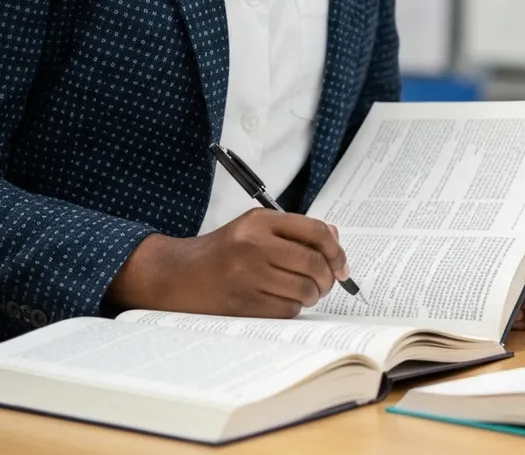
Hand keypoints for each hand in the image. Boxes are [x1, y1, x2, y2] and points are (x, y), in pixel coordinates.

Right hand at [106, 208, 349, 317]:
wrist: (176, 274)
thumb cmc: (223, 251)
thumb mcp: (254, 228)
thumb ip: (295, 231)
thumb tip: (335, 238)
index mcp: (259, 221)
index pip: (315, 231)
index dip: (337, 250)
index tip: (342, 265)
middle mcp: (253, 245)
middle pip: (314, 263)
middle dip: (329, 278)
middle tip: (327, 283)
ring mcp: (246, 275)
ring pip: (304, 289)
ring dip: (313, 295)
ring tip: (306, 293)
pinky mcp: (241, 303)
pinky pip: (287, 309)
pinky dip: (294, 308)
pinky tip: (284, 301)